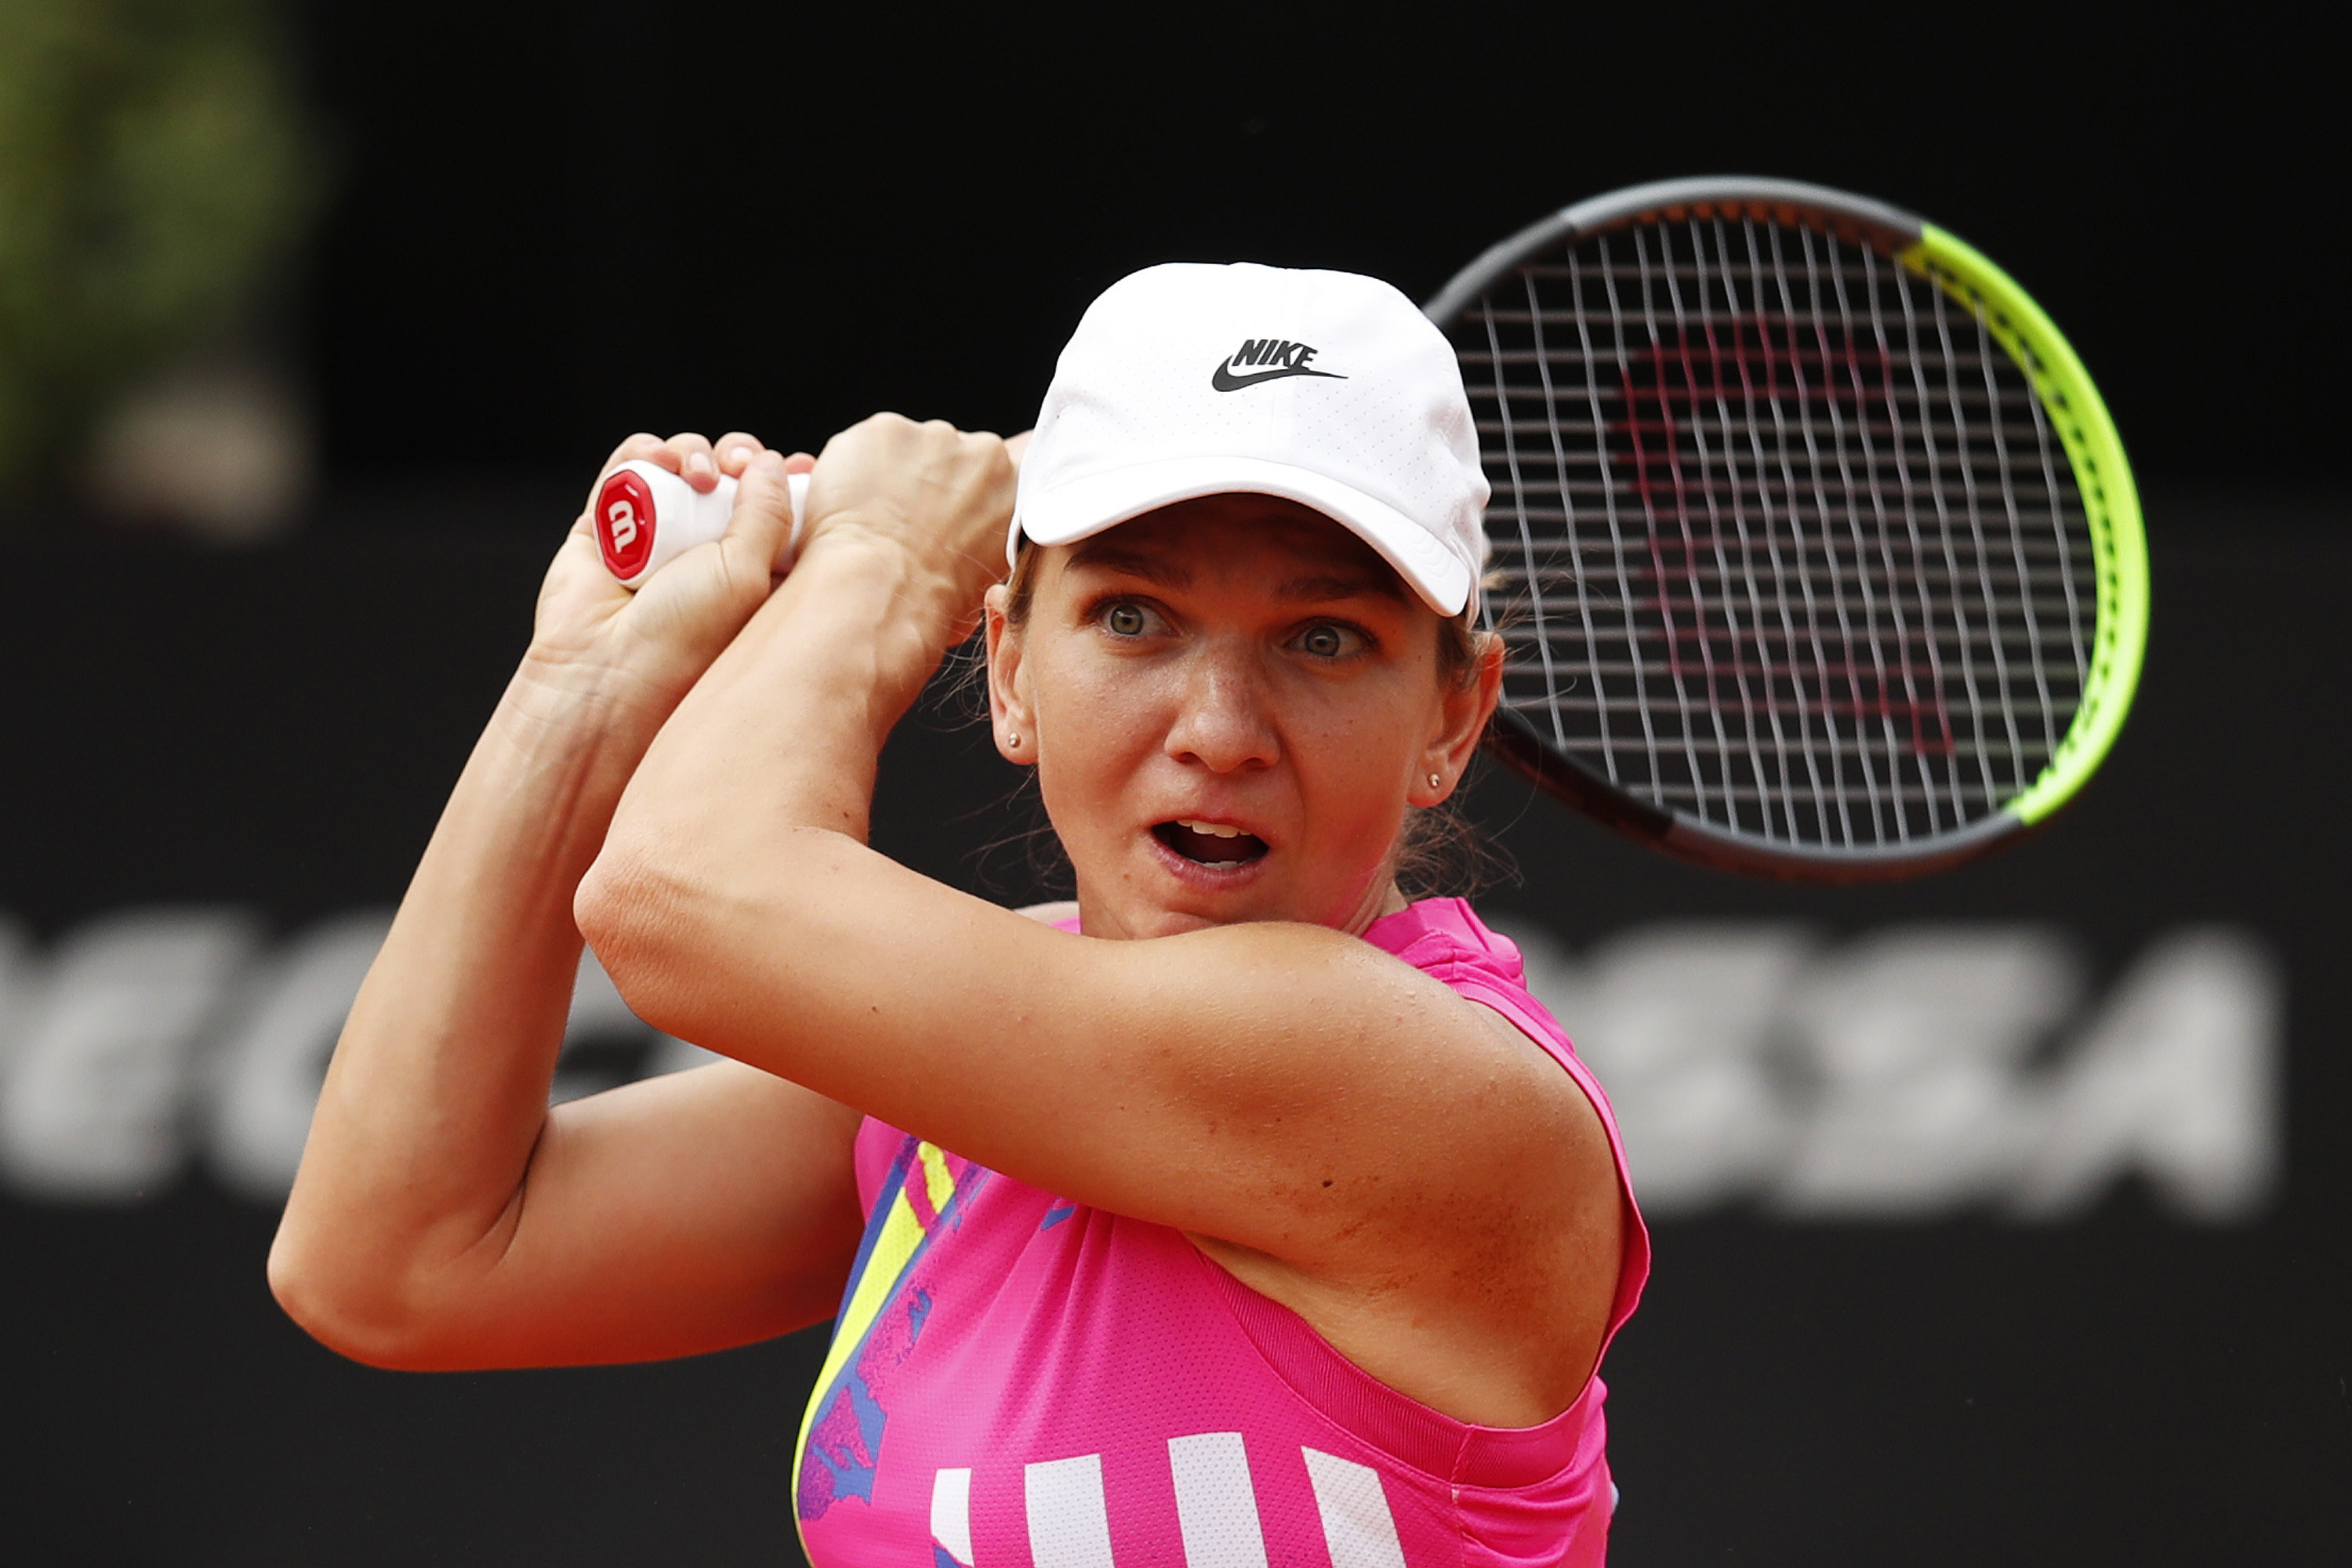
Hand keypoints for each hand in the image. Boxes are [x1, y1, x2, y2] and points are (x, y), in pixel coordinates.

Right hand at [525, 431, 813, 719]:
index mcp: (753, 572)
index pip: (780, 511)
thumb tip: (773, 464)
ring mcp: (657, 535)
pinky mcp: (608, 521)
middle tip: (739, 465)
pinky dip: (644, 452)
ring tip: (695, 474)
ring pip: (682, 465)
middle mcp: (706, 553)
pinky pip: (629, 466)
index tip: (800, 465)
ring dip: (693, 452)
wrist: (603, 668)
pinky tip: (657, 462)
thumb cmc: (681, 640)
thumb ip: (766, 512)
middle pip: (732, 478)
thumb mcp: (747, 574)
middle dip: (740, 458)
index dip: (788, 480)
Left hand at [798, 413, 1017, 629]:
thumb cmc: (935, 596)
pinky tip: (852, 503)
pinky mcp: (887, 429)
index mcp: (1014, 485)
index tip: (944, 508)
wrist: (886, 587)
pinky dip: (854, 466)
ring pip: (907, 444)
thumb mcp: (989, 568)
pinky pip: (866, 443)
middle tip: (905, 517)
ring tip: (876, 513)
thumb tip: (968, 532)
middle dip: (928, 477)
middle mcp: (982, 452)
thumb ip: (987, 531)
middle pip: (950, 453)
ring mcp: (933, 436)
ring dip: (892, 468)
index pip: (994, 472)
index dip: (964, 489)